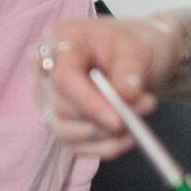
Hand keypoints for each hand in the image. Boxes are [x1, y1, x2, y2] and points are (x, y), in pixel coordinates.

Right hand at [35, 14, 181, 160]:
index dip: (88, 102)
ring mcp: (48, 100)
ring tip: (137, 121)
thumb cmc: (130, 45)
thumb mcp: (137, 47)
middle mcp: (45, 73)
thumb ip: (130, 69)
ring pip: (64, 131)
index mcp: (58, 42)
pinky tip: (127, 137)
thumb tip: (124, 95)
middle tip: (146, 106)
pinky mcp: (59, 123)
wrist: (135, 58)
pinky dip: (104, 147)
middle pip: (61, 108)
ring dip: (105, 135)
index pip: (62, 79)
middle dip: (103, 118)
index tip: (118, 119)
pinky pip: (75, 146)